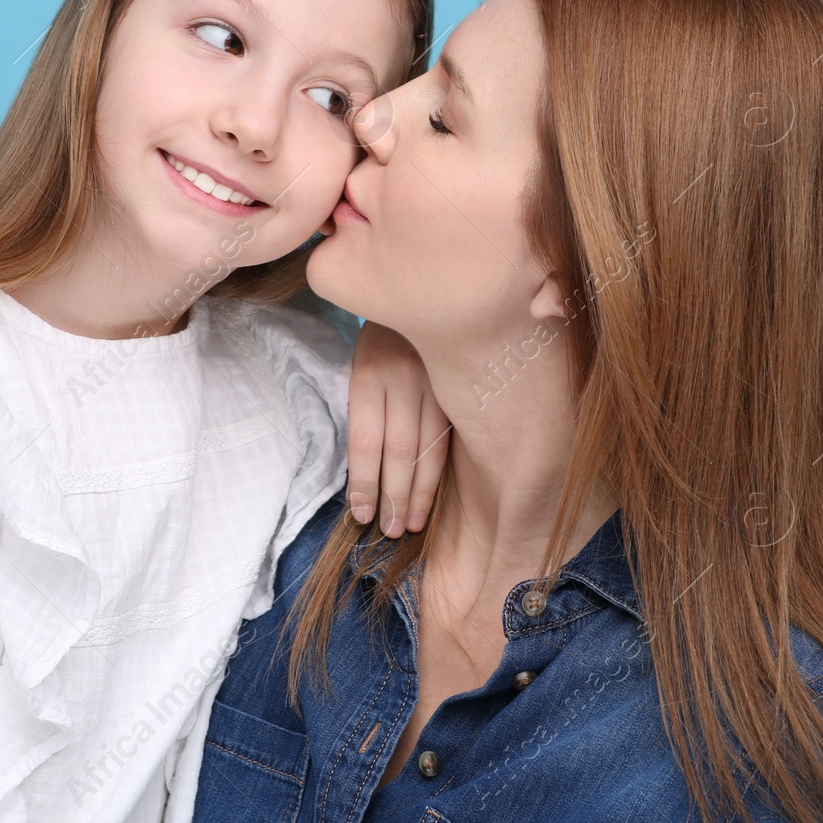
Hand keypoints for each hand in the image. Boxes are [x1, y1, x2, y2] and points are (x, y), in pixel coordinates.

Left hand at [346, 320, 449, 537]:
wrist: (425, 292)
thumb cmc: (385, 339)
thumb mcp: (363, 362)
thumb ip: (366, 408)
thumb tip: (363, 470)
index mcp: (370, 370)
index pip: (365, 439)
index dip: (363, 481)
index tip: (361, 513)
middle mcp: (405, 377)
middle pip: (398, 450)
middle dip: (392, 495)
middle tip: (387, 530)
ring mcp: (438, 382)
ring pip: (429, 449)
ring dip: (419, 493)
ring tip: (408, 524)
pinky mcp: (461, 389)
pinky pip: (449, 440)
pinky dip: (439, 473)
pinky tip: (431, 497)